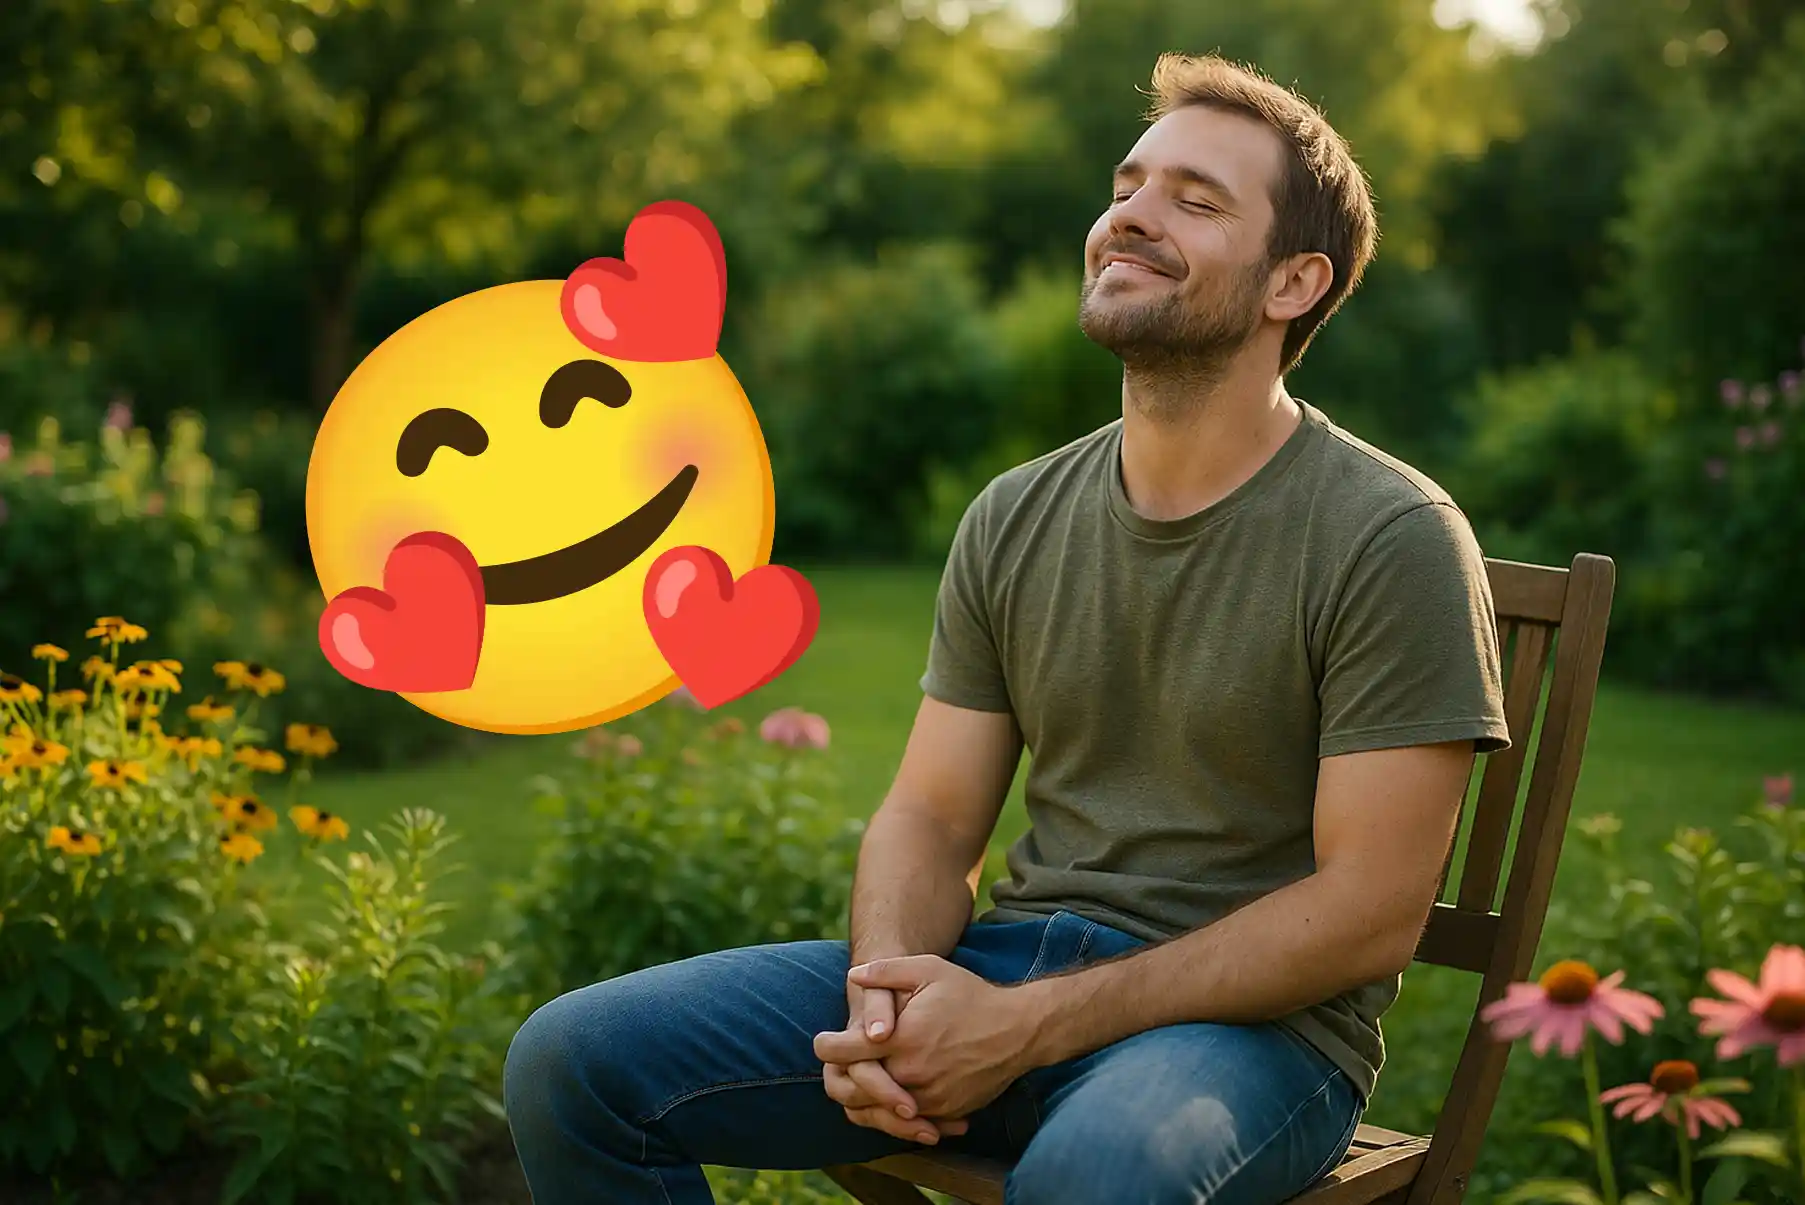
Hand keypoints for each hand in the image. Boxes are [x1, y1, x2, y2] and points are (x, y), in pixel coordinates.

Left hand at [816, 955, 1040, 1122]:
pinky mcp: (944, 1113)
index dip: (826, 1046)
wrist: (1018, 1030)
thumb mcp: (929, 970)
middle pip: (854, 1091)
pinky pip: (907, 1124)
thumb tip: (852, 977)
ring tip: (859, 1082)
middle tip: (837, 1065)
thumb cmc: (970, 995)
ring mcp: (928, 1099)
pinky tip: (889, 1097)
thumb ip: (886, 971)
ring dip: (863, 1100)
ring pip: (877, 1114)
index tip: (823, 1041)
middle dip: (839, 1078)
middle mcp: (911, 1074)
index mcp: (902, 1039)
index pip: (844, 1053)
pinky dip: (892, 1115)